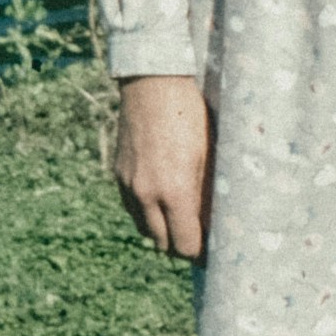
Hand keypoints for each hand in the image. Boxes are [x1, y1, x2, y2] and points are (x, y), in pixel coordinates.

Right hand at [114, 74, 213, 258]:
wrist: (153, 83)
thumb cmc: (191, 115)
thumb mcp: (210, 154)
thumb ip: (210, 193)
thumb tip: (217, 224)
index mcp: (175, 191)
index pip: (185, 245)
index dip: (200, 252)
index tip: (212, 251)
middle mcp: (147, 194)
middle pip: (163, 244)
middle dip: (181, 245)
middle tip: (199, 238)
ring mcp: (129, 185)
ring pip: (144, 228)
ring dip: (162, 230)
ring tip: (181, 219)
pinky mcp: (118, 174)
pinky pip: (132, 208)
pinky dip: (146, 212)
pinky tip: (161, 199)